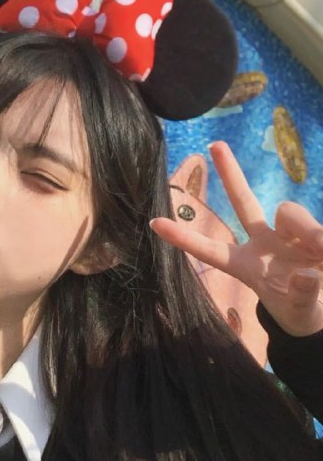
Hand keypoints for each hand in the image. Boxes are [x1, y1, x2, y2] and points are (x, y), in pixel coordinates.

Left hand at [150, 141, 322, 336]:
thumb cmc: (303, 315)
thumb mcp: (300, 313)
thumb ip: (301, 296)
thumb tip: (305, 274)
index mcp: (246, 267)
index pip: (209, 250)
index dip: (182, 238)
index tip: (154, 222)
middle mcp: (264, 244)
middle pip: (244, 202)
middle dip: (231, 174)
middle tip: (216, 145)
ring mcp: (290, 236)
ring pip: (288, 212)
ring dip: (306, 230)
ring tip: (320, 253)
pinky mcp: (315, 233)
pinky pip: (319, 228)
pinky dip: (322, 241)